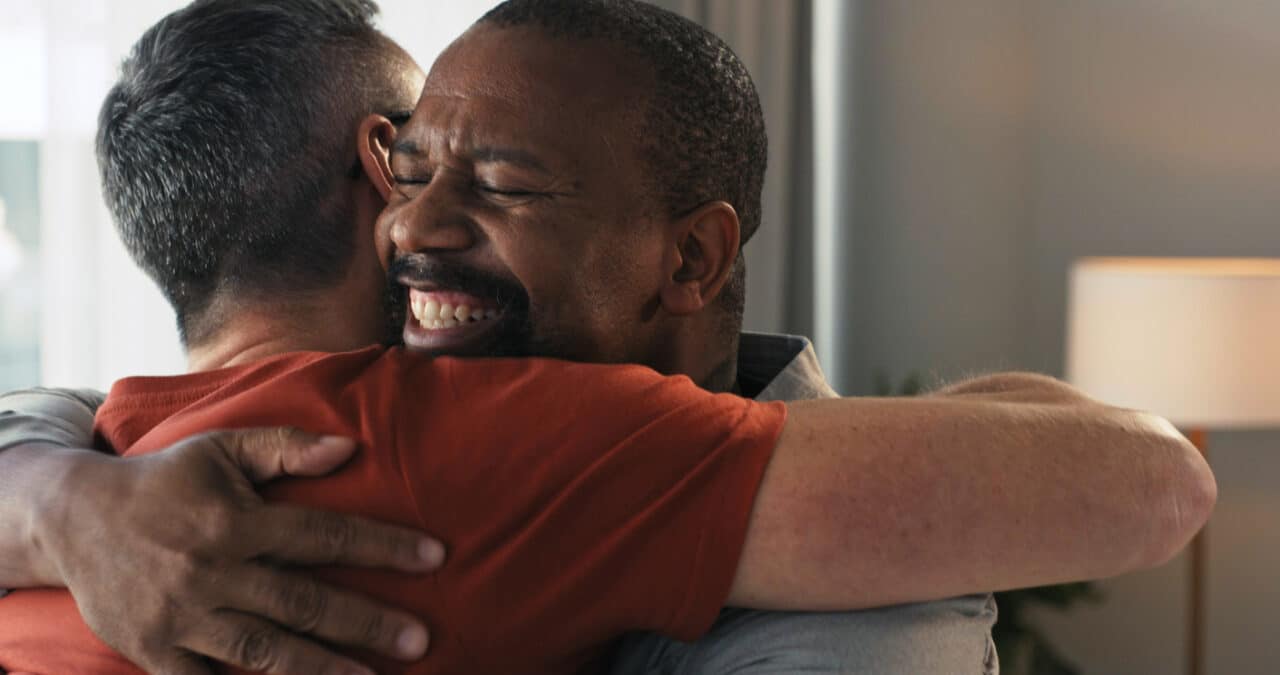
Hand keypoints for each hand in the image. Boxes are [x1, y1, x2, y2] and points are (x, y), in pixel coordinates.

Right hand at [34, 428, 445, 674]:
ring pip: (263, 651)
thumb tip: (349, 448)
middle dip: (365, 624)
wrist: (74, 520)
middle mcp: (211, 572)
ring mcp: (182, 618)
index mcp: (233, 522)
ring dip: (321, 669)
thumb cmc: (165, 480)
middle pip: (301, 604)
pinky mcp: (156, 652)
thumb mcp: (221, 449)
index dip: (381, 547)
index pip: (322, 536)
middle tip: (419, 640)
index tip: (434, 557)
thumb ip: (285, 447)